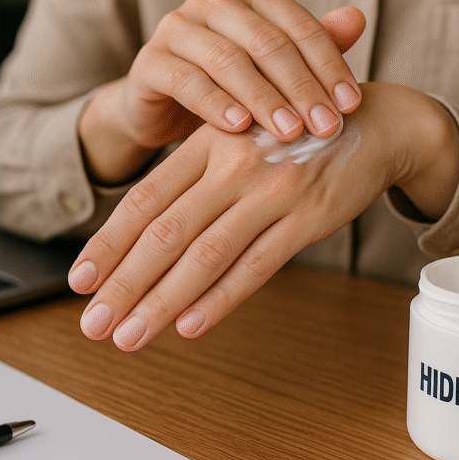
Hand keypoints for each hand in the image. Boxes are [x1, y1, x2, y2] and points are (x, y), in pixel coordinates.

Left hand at [68, 83, 458, 350]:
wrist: (378, 123)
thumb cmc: (301, 133)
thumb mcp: (242, 137)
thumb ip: (200, 177)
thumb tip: (151, 234)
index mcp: (210, 141)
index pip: (145, 199)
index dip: (109, 242)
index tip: (79, 279)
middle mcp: (234, 163)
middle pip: (165, 232)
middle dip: (123, 284)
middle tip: (93, 324)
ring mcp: (272, 191)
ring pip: (204, 255)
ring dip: (161, 302)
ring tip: (128, 336)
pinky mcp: (308, 217)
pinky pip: (257, 265)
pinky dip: (220, 298)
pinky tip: (190, 326)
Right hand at [78, 0, 365, 183]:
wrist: (165, 110)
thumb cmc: (232, 86)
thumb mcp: (275, 70)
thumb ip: (314, 44)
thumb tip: (358, 19)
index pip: (299, 26)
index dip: (329, 65)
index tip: (352, 106)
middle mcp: (212, 0)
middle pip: (266, 41)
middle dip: (301, 87)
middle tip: (325, 127)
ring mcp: (176, 27)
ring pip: (228, 59)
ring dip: (264, 99)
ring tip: (289, 133)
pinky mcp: (149, 61)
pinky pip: (186, 80)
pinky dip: (215, 104)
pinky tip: (239, 127)